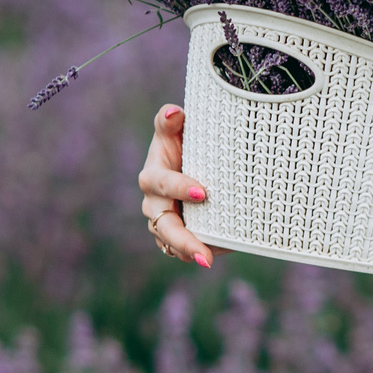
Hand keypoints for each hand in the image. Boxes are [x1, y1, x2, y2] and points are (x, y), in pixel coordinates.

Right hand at [137, 103, 213, 266]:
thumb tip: (174, 112)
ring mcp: (163, 224)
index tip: (202, 192)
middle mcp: (154, 204)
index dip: (179, 188)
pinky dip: (201, 251)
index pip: (162, 184)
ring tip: (209, 260)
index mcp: (152, 177)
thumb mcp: (175, 131)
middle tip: (204, 255)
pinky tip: (220, 252)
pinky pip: (183, 251)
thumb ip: (169, 122)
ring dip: (190, 252)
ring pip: (172, 244)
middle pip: (164, 226)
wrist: (190, 164)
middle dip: (183, 240)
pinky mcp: (176, 238)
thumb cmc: (182, 144)